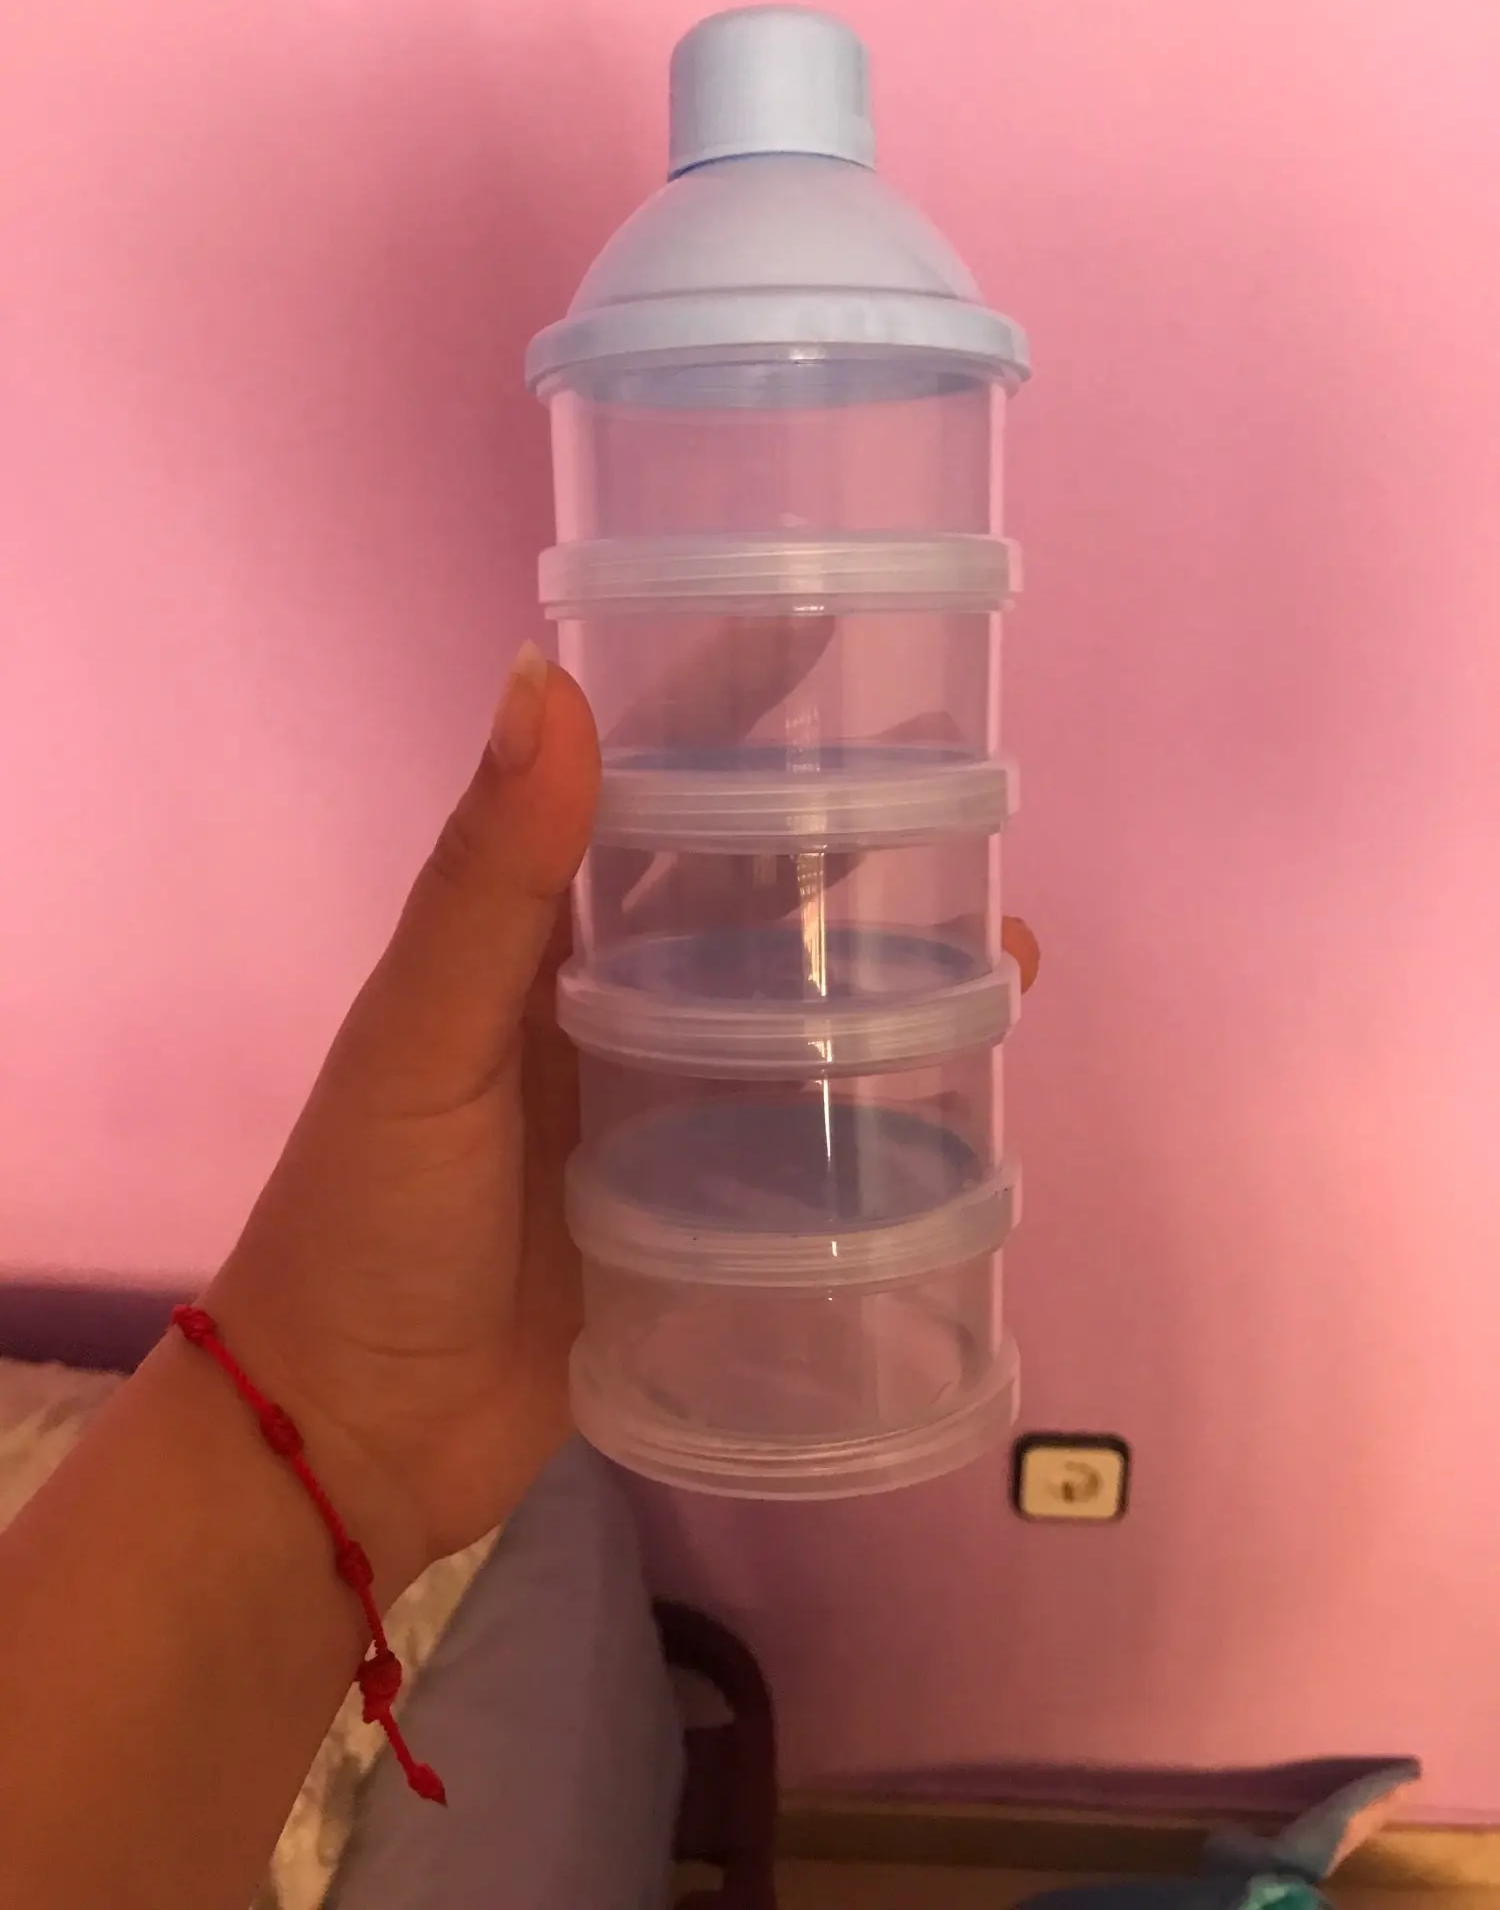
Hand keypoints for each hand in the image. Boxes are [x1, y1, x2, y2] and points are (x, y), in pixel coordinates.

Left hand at [205, 632, 1038, 1594]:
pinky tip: (967, 1090)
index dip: (729, 706)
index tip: (835, 632)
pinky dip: (882, 1105)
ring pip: (794, 1009)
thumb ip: (487, 879)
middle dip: (845, 833)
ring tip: (1005, 938)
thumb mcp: (424, 1041)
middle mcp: (605, 1005)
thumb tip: (547, 676)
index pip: (644, 789)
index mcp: (532, 940)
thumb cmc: (372, 1220)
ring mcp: (659, 1109)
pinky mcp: (701, 1208)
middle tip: (972, 791)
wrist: (357, 1435)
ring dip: (886, 969)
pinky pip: (807, 1134)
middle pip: (744, 893)